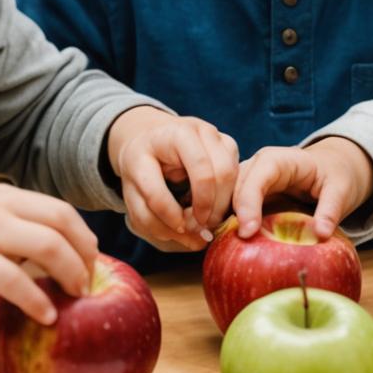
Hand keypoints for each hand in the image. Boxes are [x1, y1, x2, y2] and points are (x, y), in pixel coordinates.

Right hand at [0, 183, 97, 324]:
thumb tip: (73, 258)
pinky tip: (47, 315)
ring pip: (46, 247)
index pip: (62, 210)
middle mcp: (3, 209)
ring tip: (76, 296)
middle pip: (61, 224)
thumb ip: (27, 229)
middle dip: (83, 255)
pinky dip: (37, 300)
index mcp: (12, 197)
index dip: (84, 237)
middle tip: (87, 283)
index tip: (91, 261)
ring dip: (69, 273)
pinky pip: (15, 281)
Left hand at [107, 106, 238, 251]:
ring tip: (208, 218)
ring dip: (221, 204)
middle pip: (204, 175)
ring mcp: (207, 132)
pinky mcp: (225, 139)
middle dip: (205, 209)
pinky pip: (237, 171)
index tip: (178, 228)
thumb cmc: (143, 173)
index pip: (156, 189)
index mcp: (145, 146)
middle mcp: (180, 131)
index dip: (168, 217)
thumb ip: (156, 222)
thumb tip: (199, 241)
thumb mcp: (135, 196)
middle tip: (200, 226)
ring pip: (226, 172)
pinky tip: (214, 202)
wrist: (153, 141)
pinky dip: (230, 194)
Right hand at [233, 137, 372, 240]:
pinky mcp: (246, 196)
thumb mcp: (340, 189)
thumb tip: (321, 234)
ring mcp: (248, 180)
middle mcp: (257, 167)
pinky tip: (225, 245)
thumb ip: (331, 209)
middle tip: (233, 245)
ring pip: (225, 197)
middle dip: (230, 214)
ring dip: (221, 219)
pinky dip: (225, 224)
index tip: (248, 231)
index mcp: (279, 159)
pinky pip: (229, 208)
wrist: (330, 168)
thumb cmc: (335, 175)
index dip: (249, 201)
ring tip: (223, 247)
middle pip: (233, 186)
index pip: (257, 176)